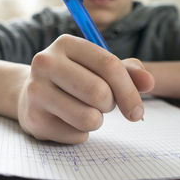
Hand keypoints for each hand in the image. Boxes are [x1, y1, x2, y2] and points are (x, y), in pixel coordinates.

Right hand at [17, 34, 153, 143]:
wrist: (31, 93)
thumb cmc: (73, 78)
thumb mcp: (97, 67)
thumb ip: (126, 72)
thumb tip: (149, 82)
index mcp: (65, 44)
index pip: (109, 65)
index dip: (130, 90)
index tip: (137, 110)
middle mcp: (45, 63)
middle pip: (99, 92)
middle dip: (110, 105)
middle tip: (102, 104)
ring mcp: (35, 91)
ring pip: (88, 118)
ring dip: (96, 120)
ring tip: (85, 111)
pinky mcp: (33, 119)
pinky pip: (76, 135)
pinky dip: (80, 133)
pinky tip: (67, 120)